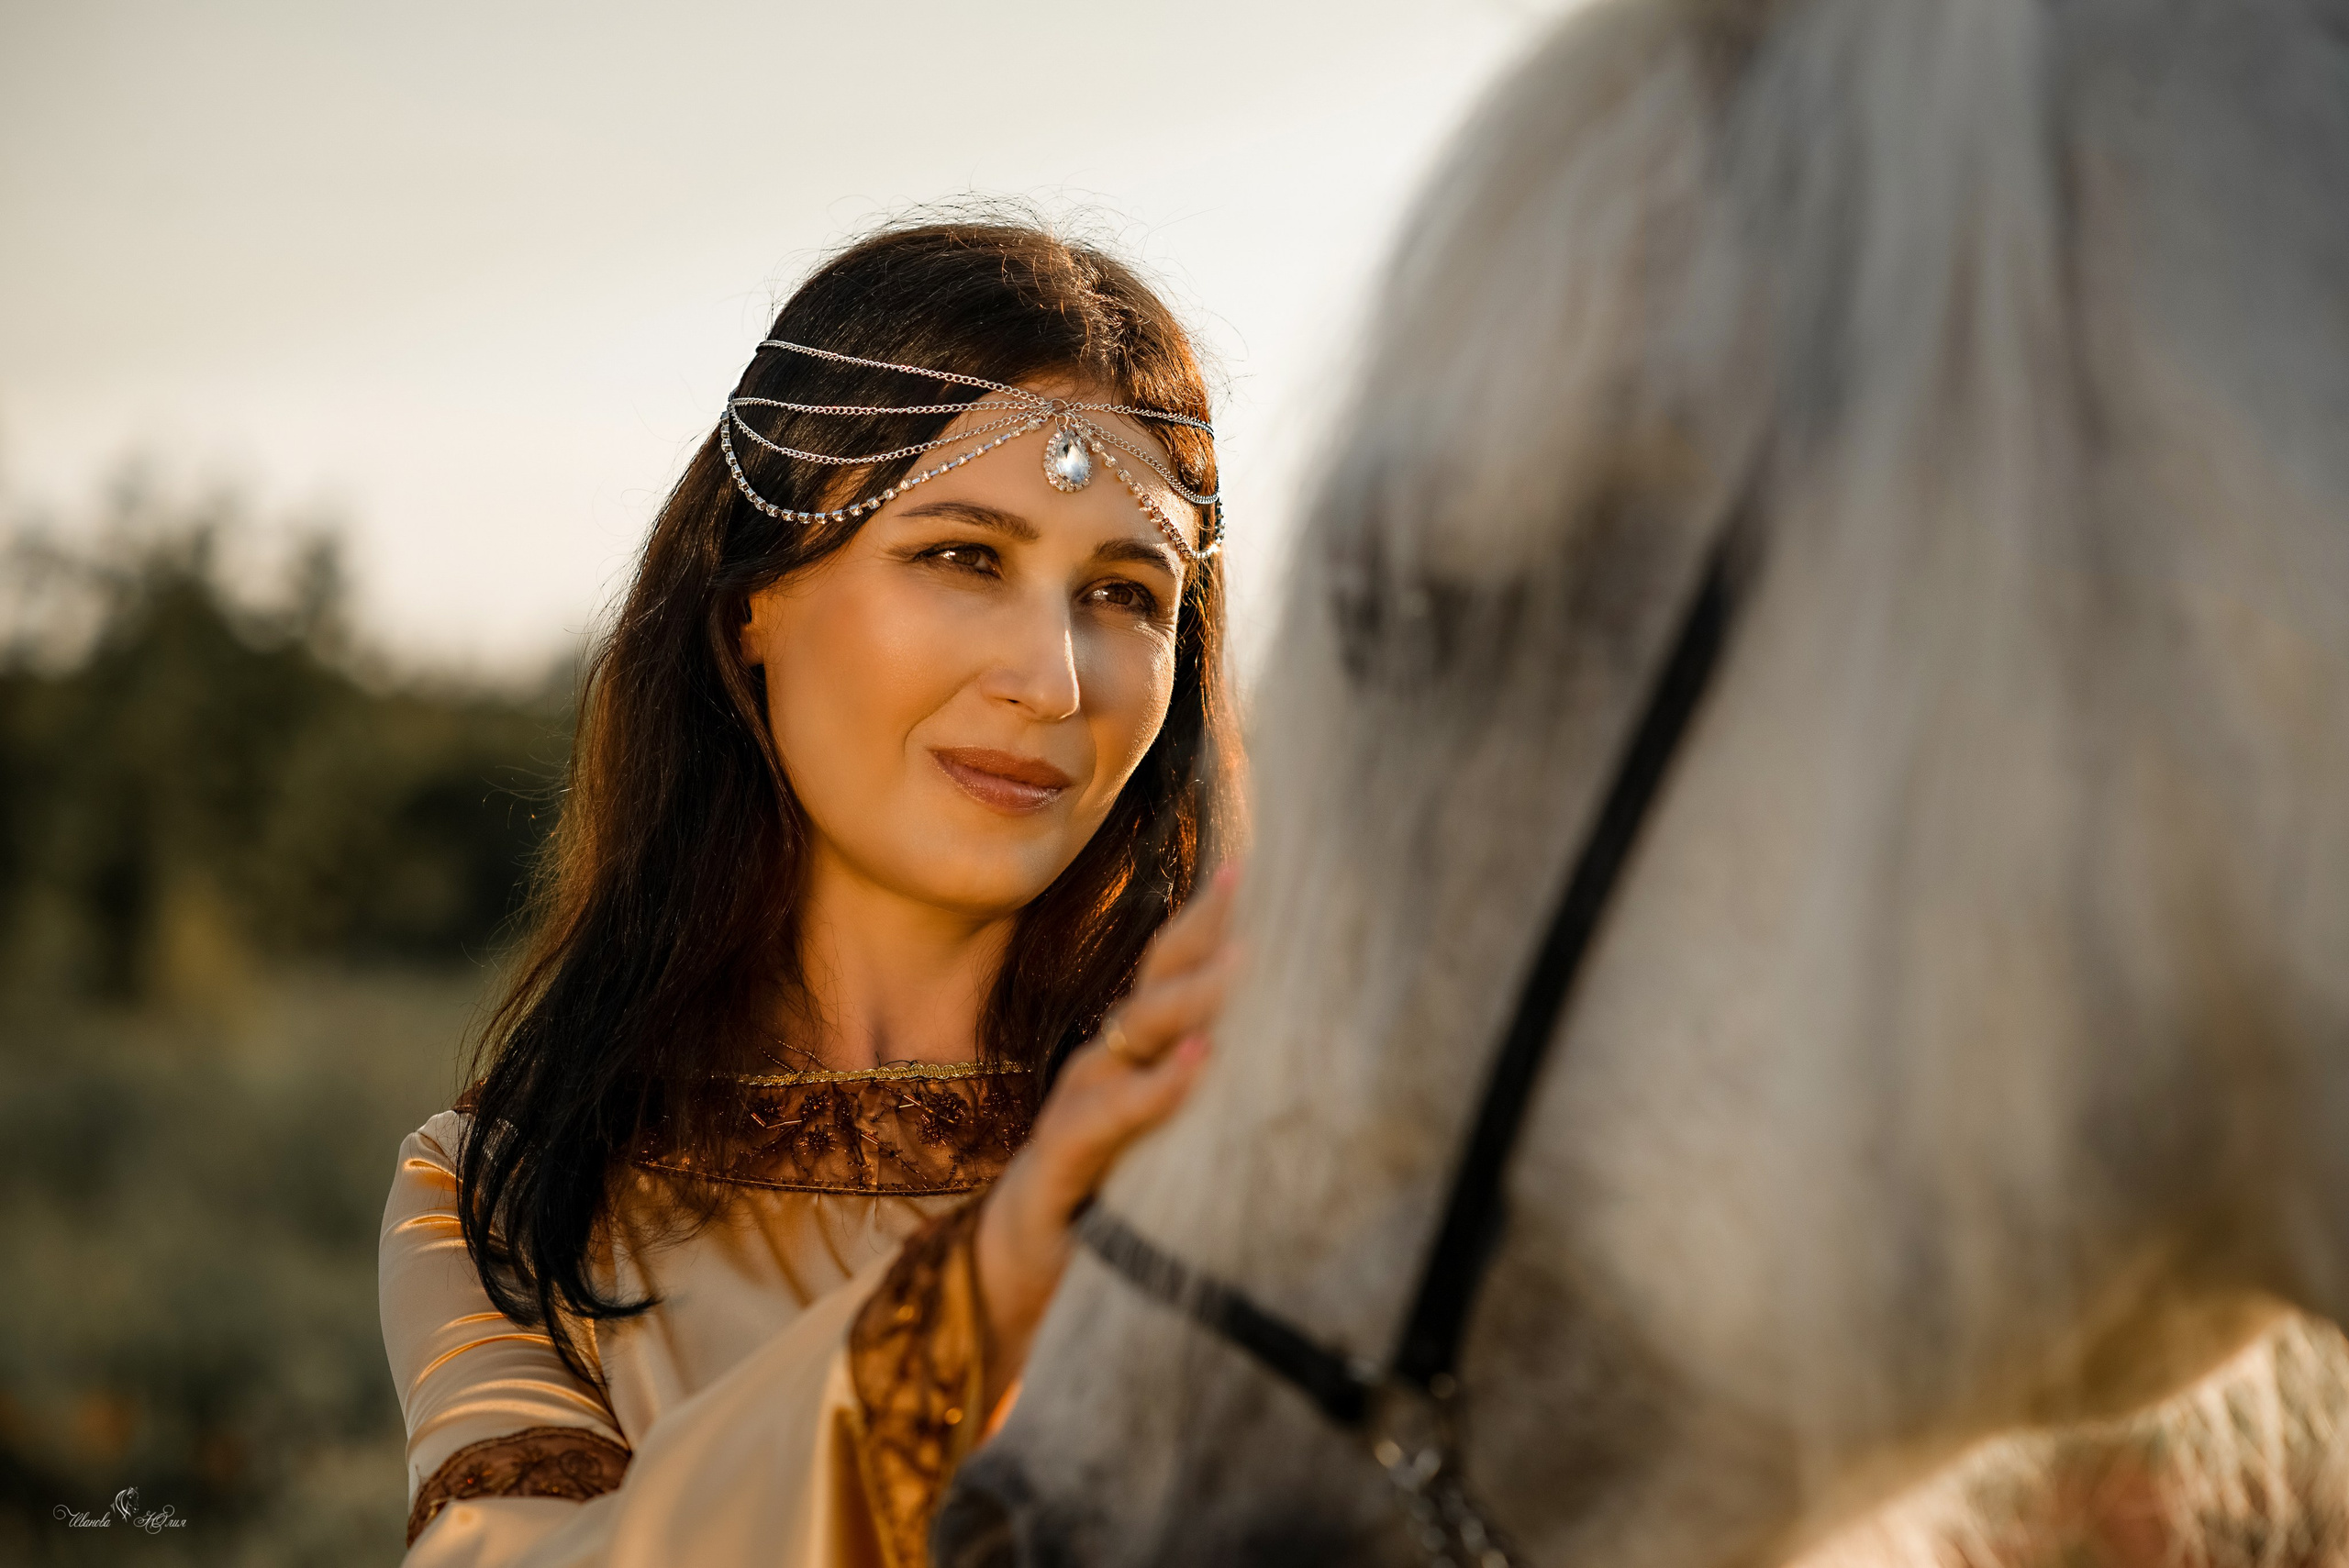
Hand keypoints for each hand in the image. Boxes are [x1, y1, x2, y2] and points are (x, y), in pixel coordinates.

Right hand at [973, 862, 1242, 1412]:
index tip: (1244, 865)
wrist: (1012, 1275)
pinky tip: (1195, 1065)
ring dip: (1186, 1001)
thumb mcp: (1151, 1131)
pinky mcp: (1063, 1164)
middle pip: (1150, 986)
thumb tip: (1256, 1040)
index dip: (1200, 921)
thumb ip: (1188, 1083)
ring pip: (1131, 1041)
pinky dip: (1155, 1090)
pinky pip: (1110, 1119)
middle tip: (1239, 881)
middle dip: (1194, 931)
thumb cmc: (1094, 1197)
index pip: (1166, 975)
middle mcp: (1099, 1068)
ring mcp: (1077, 1110)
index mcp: (1124, 1056)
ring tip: (1238, 965)